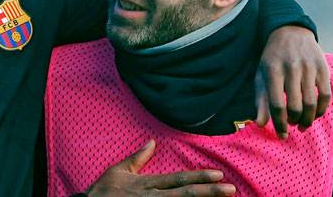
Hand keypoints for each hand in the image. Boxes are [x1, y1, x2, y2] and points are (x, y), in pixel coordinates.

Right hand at [86, 140, 235, 196]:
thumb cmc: (102, 192)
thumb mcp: (117, 171)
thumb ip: (137, 158)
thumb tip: (152, 142)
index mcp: (147, 184)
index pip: (178, 180)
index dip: (199, 177)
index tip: (218, 175)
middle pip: (185, 194)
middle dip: (209, 192)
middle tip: (230, 190)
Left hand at [255, 25, 330, 137]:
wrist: (290, 32)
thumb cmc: (272, 58)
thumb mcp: (261, 75)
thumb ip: (260, 100)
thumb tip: (260, 125)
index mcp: (272, 70)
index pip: (277, 104)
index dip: (279, 123)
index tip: (282, 134)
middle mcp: (291, 68)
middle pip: (296, 106)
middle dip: (294, 122)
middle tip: (292, 125)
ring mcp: (309, 67)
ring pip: (312, 103)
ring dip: (308, 119)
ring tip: (303, 124)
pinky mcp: (323, 67)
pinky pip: (326, 95)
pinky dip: (322, 109)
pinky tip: (316, 114)